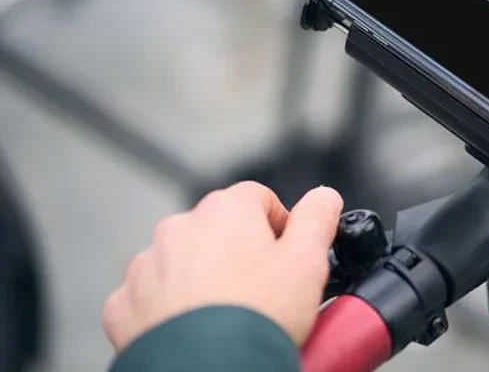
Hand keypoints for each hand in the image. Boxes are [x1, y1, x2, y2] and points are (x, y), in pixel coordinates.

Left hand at [102, 183, 342, 351]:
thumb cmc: (258, 318)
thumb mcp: (308, 262)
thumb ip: (318, 218)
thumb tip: (324, 198)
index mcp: (226, 210)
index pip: (260, 199)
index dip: (280, 228)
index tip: (287, 259)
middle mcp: (180, 228)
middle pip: (219, 231)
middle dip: (239, 255)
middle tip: (261, 294)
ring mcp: (147, 266)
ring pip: (183, 263)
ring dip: (202, 281)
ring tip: (227, 317)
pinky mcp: (125, 304)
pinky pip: (152, 298)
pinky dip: (170, 310)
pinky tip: (195, 331)